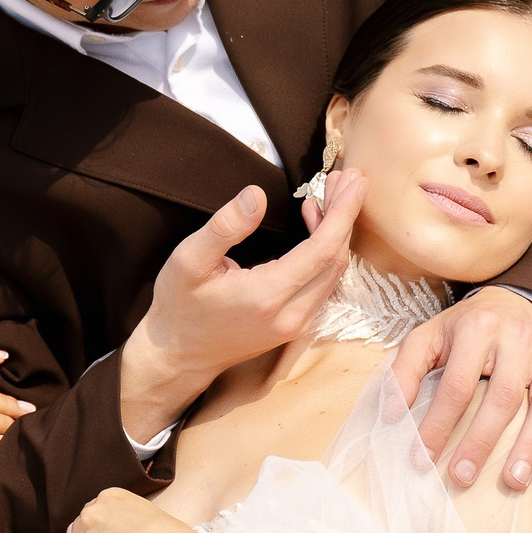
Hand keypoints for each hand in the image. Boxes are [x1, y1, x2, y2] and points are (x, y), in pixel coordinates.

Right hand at [119, 168, 367, 441]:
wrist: (178, 354)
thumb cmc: (179, 305)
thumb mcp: (188, 260)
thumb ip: (224, 227)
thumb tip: (256, 195)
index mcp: (266, 296)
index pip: (322, 250)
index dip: (342, 212)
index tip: (354, 180)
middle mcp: (290, 315)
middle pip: (336, 259)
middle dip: (345, 215)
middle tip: (345, 178)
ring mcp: (296, 325)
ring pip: (334, 273)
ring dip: (338, 233)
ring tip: (331, 195)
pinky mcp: (295, 327)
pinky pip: (324, 284)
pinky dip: (327, 252)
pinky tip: (317, 226)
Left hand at [392, 286, 531, 490]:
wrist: (515, 303)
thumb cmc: (465, 330)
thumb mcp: (428, 337)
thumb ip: (404, 370)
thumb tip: (390, 415)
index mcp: (478, 328)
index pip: (457, 385)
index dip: (438, 425)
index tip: (422, 459)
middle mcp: (519, 340)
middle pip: (504, 397)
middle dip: (481, 442)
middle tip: (462, 478)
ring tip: (513, 483)